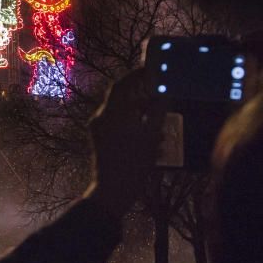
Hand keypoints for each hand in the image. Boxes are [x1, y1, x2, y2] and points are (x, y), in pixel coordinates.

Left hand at [85, 69, 165, 218]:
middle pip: (122, 99)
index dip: (136, 75)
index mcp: (110, 114)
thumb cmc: (132, 165)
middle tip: (160, 93)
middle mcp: (101, 119)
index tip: (151, 70)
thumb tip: (163, 96)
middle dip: (142, 97)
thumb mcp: (150, 137)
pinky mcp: (102, 142)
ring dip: (141, 114)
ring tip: (161, 120)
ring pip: (122, 114)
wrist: (112, 193)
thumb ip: (156, 113)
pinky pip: (119, 127)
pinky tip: (154, 138)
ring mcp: (100, 131)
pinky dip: (135, 127)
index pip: (121, 85)